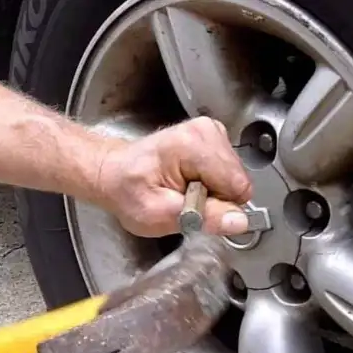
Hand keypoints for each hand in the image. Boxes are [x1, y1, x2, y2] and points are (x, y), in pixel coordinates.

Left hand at [97, 117, 252, 237]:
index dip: (218, 206)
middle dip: (216, 198)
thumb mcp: (158, 215)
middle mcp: (205, 131)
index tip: (191, 205)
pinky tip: (189, 181)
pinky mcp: (213, 137)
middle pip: (238, 180)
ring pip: (235, 177)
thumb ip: (201, 218)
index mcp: (192, 145)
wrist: (114, 173)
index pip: (236, 186)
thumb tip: (238, 221)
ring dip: (213, 191)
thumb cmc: (128, 191)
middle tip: (185, 199)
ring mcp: (210, 131)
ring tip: (184, 190)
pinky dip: (211, 182)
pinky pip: (228, 171)